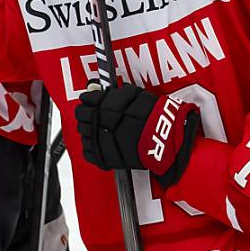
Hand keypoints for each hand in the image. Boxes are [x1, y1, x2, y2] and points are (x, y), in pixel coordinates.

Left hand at [75, 84, 200, 187]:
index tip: (88, 99)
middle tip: (90, 112)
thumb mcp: (139, 96)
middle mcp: (104, 123)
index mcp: (110, 107)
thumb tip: (104, 91)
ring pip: (84, 133)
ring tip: (96, 128)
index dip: (88, 98)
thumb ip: (120, 94)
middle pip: (82, 115)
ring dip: (87, 129)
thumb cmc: (157, 118)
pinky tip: (98, 143)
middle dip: (85, 113)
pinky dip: (91, 147)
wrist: (167, 140)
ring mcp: (103, 142)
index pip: (88, 100)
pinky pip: (88, 152)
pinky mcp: (105, 158)